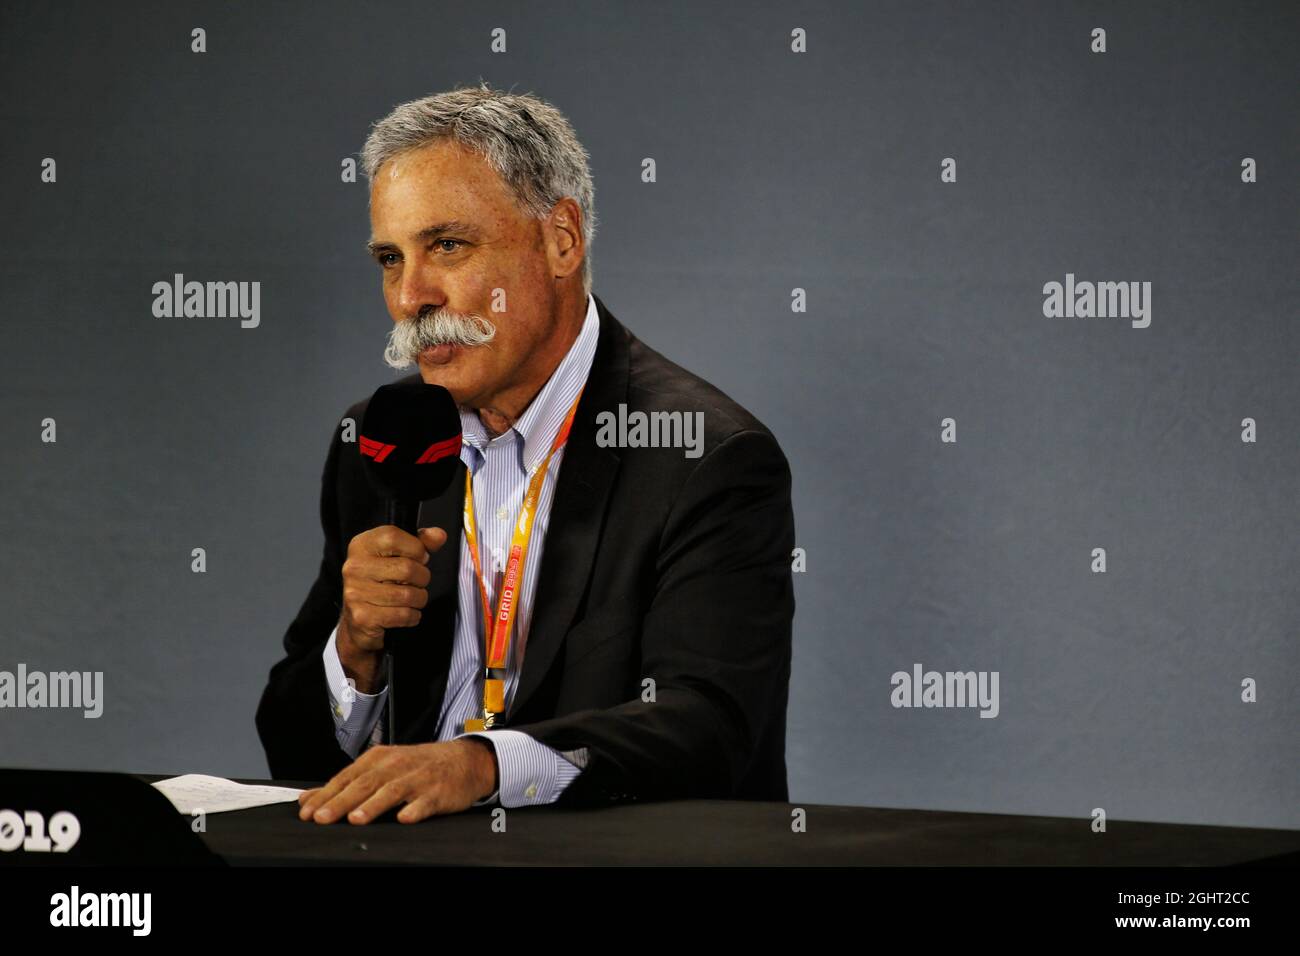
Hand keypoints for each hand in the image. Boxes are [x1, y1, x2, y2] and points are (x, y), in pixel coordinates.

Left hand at [297, 738, 497, 824]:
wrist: (463, 760)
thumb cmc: (418, 766)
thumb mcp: (381, 768)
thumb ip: (346, 783)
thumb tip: (308, 798)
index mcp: (379, 759)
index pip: (346, 777)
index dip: (326, 795)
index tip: (307, 812)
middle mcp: (396, 766)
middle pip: (365, 784)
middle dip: (341, 801)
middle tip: (322, 817)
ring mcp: (418, 778)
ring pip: (392, 790)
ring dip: (373, 804)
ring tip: (356, 818)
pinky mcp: (438, 791)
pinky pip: (425, 801)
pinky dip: (415, 809)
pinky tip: (404, 818)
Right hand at [338, 525, 447, 691]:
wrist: (358, 627)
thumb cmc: (382, 587)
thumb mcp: (399, 560)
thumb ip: (420, 543)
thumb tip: (439, 535)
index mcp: (361, 545)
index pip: (396, 535)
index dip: (416, 548)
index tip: (418, 558)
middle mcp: (353, 566)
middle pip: (408, 567)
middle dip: (421, 579)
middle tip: (415, 585)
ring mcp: (354, 593)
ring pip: (408, 593)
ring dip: (418, 600)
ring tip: (411, 602)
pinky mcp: (362, 617)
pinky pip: (403, 614)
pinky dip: (411, 617)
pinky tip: (404, 617)